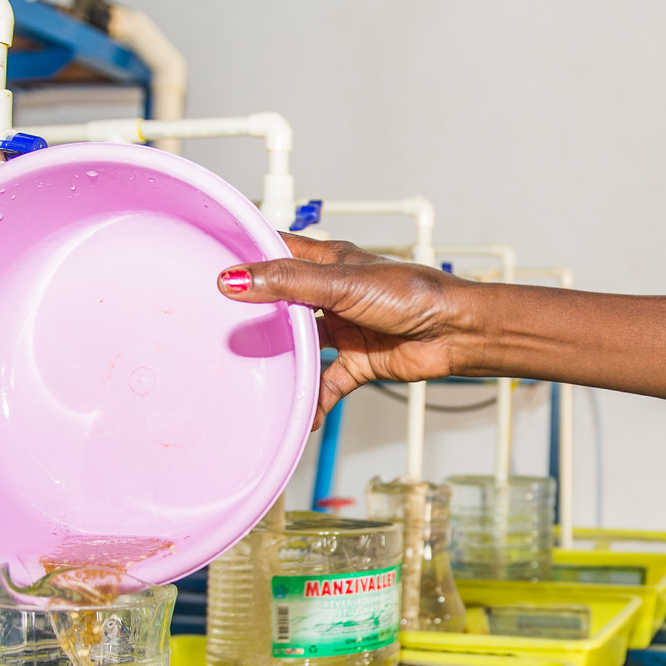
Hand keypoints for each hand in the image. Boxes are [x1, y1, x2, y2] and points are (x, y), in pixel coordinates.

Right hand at [217, 236, 478, 426]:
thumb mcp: (342, 283)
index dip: (244, 258)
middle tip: (217, 329)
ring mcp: (343, 329)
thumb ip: (288, 282)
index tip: (208, 267)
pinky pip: (326, 384)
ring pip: (300, 346)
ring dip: (282, 361)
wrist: (456, 333)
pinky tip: (301, 414)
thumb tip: (236, 279)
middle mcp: (331, 294)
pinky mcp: (357, 362)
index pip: (275, 251)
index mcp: (327, 261)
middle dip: (254, 317)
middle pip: (281, 304)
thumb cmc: (413, 294)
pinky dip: (314, 400)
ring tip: (250, 374)